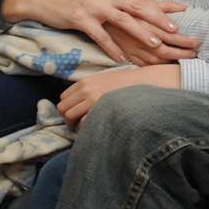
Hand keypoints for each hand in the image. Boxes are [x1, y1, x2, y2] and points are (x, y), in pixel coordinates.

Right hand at [10, 0, 197, 62]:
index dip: (161, 6)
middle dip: (158, 19)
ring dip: (141, 33)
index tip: (181, 13)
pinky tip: (122, 59)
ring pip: (122, 20)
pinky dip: (112, 48)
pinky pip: (100, 35)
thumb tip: (145, 6)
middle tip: (175, 30)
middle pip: (138, 6)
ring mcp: (93, 5)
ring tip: (156, 45)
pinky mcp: (80, 18)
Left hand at [57, 64, 179, 123]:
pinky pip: (83, 124)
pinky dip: (86, 129)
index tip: (77, 114)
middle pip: (63, 108)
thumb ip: (91, 89)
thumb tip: (80, 104)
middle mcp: (85, 90)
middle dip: (69, 118)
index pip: (63, 98)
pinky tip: (96, 128)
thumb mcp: (106, 80)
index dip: (69, 107)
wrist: (145, 83)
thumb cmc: (128, 84)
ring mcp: (92, 100)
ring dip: (75, 125)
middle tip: (79, 124)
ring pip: (69, 117)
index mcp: (85, 81)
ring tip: (87, 127)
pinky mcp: (99, 110)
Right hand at [112, 8, 201, 65]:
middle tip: (195, 52)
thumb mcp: (143, 1)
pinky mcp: (124, 54)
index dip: (184, 39)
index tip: (196, 41)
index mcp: (145, 21)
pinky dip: (154, 67)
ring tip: (185, 59)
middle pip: (164, 49)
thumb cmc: (123, 6)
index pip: (168, 33)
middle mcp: (138, 35)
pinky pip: (141, 65)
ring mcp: (130, 47)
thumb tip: (185, 7)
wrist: (92, 10)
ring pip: (154, 59)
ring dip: (171, 61)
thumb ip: (166, 6)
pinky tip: (165, 65)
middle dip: (182, 52)